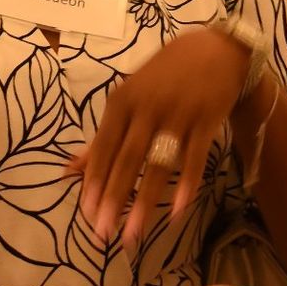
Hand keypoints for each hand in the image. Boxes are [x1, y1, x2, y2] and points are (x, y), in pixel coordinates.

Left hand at [71, 29, 254, 250]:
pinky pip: (194, 159)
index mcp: (122, 101)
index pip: (103, 148)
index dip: (94, 182)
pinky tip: (176, 212)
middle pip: (127, 161)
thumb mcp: (130, 97)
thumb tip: (70, 168)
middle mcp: (147, 108)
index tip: (86, 214)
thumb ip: (103, 135)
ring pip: (158, 165)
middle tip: (102, 234)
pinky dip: (186, 186)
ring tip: (132, 235)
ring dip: (144, 203)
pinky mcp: (206, 120)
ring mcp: (178, 114)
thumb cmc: (166, 76)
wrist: (217, 50)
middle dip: (114, 199)